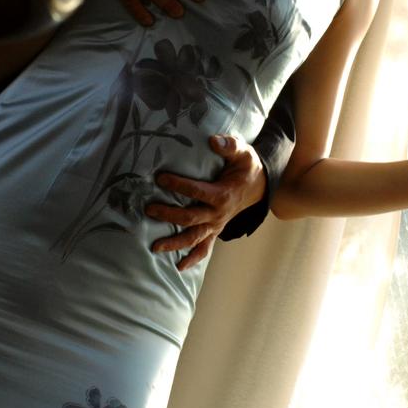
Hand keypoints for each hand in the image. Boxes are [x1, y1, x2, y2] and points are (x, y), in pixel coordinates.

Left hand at [145, 134, 267, 270]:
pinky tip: (178, 266)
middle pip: (190, 217)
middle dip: (168, 214)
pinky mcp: (214, 230)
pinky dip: (192, 258)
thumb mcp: (243, 153)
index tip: (160, 178)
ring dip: (174, 243)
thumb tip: (213, 140)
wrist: (259, 187)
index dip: (178, 185)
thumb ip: (229, 146)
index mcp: (222, 195)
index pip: (196, 191)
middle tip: (148, 209)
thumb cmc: (246, 168)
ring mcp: (216, 225)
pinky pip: (204, 249)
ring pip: (193, 238)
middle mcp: (218, 214)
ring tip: (155, 247)